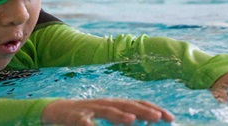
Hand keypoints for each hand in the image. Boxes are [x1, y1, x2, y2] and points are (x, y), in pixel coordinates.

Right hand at [42, 98, 173, 125]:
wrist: (58, 111)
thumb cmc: (87, 115)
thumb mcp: (107, 115)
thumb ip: (124, 118)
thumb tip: (144, 121)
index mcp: (114, 103)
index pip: (137, 104)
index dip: (153, 109)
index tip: (169, 117)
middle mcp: (105, 104)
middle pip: (126, 105)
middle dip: (143, 111)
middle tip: (159, 117)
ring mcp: (90, 109)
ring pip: (107, 111)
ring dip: (120, 115)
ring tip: (133, 120)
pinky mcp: (76, 117)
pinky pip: (84, 122)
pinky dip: (90, 125)